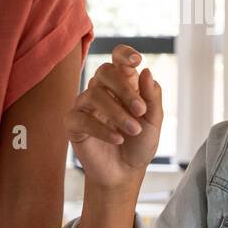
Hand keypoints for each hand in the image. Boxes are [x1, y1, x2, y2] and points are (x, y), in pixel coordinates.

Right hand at [66, 44, 163, 189]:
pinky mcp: (73, 124)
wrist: (126, 173)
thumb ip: (152, 96)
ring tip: (133, 130)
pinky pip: (81, 118)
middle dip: (124, 88)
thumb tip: (146, 71)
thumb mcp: (153, 121)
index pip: (117, 58)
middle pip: (104, 71)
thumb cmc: (139, 144)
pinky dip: (102, 129)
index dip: (124, 54)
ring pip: (93, 94)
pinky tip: (117, 139)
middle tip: (141, 110)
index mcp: (123, 84)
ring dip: (117, 112)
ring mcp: (85, 106)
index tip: (136, 61)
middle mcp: (102, 91)